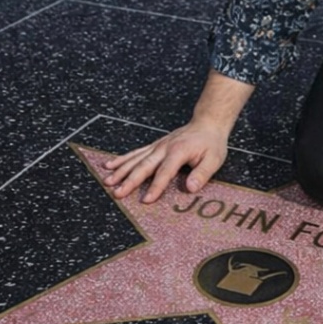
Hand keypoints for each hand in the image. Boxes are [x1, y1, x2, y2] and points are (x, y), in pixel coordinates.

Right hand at [103, 121, 228, 203]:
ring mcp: (157, 146)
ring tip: (108, 182)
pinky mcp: (154, 146)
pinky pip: (136, 153)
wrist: (207, 123)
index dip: (156, 187)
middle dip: (130, 181)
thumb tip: (190, 188)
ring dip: (121, 171)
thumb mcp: (214, 159)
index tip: (146, 200)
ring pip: (136, 159)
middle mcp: (165, 148)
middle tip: (117, 193)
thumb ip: (202, 174)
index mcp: (179, 151)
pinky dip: (122, 159)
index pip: (165, 172)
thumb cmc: (211, 143)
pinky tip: (110, 165)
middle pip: (144, 165)